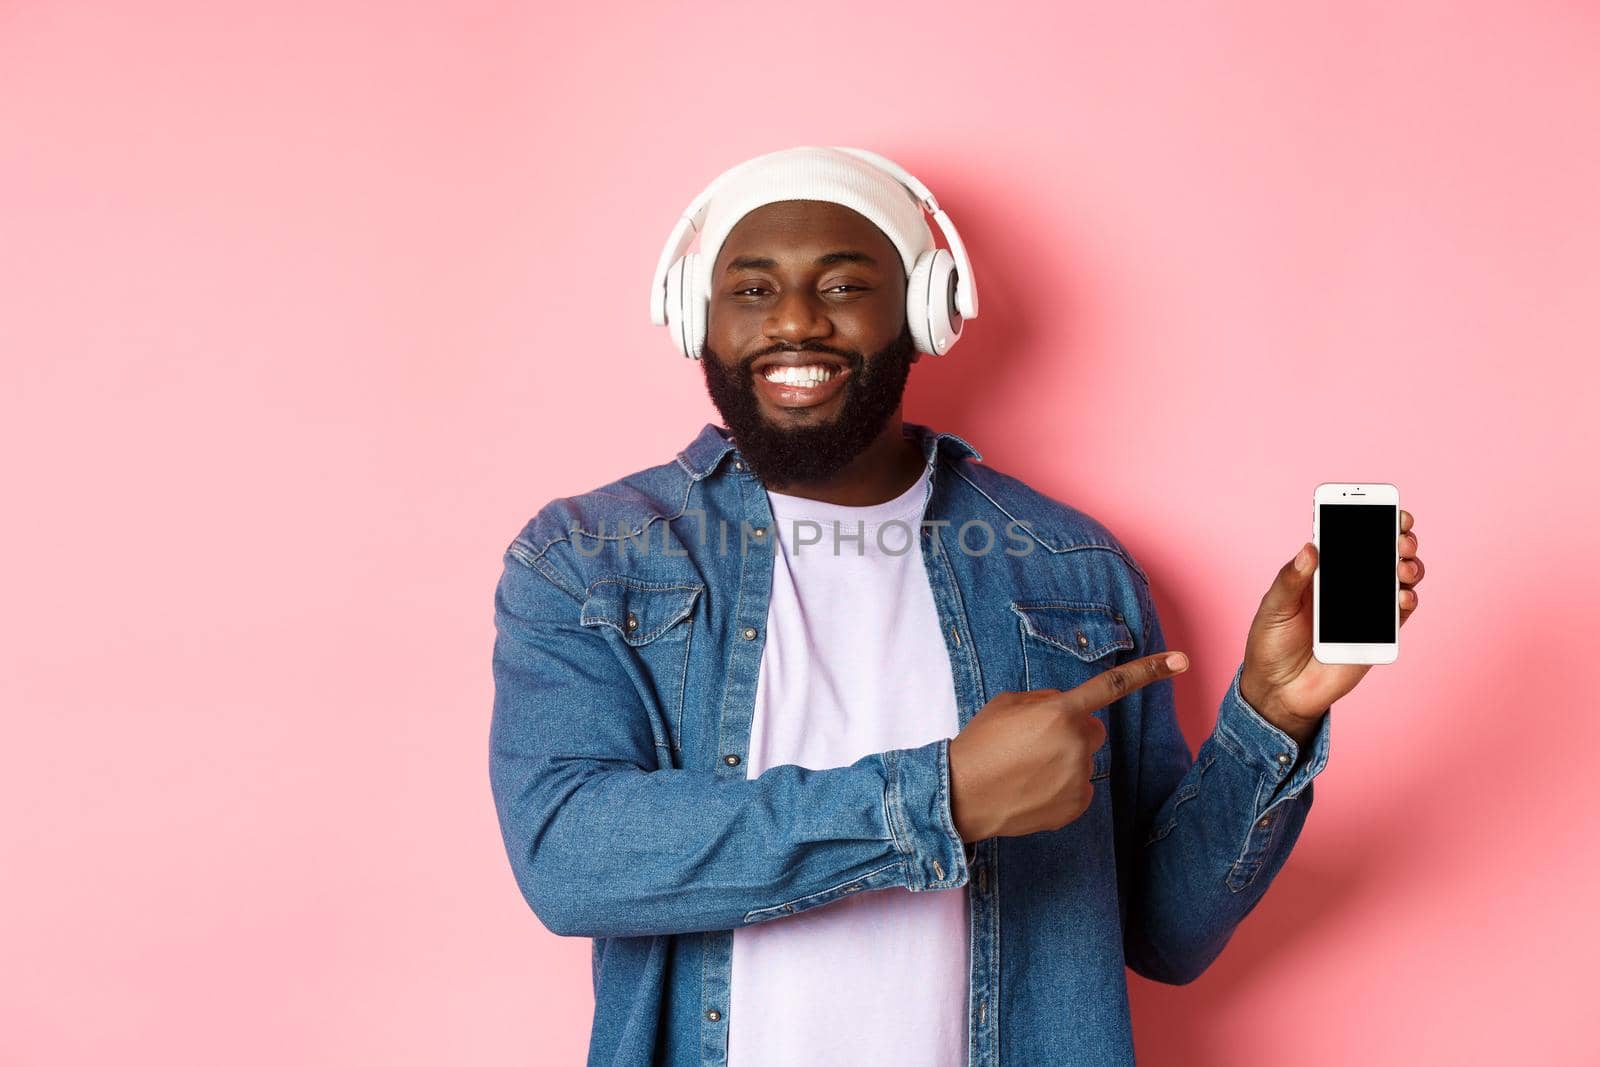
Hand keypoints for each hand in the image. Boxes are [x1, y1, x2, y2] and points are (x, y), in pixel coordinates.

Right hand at [948, 651, 1190, 841]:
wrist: (961, 795)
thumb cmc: (980, 744)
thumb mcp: (1007, 704)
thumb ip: (1045, 701)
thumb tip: (1064, 708)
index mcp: (1060, 711)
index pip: (1112, 685)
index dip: (1149, 671)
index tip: (1181, 661)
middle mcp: (1077, 742)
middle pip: (1093, 730)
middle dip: (1072, 732)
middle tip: (1034, 743)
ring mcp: (1079, 776)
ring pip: (1084, 760)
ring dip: (1064, 760)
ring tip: (1025, 770)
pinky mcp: (1076, 805)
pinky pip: (1079, 788)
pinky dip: (1061, 787)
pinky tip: (1032, 789)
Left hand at [1240, 509, 1426, 746]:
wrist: (1279, 690)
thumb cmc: (1270, 643)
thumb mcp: (1274, 608)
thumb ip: (1292, 579)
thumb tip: (1311, 547)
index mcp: (1321, 571)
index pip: (1350, 538)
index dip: (1372, 520)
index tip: (1389, 508)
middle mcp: (1347, 585)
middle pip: (1383, 554)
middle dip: (1400, 540)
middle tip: (1401, 538)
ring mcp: (1364, 609)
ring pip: (1398, 580)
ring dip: (1409, 567)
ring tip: (1403, 567)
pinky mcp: (1375, 635)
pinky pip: (1398, 614)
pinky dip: (1406, 601)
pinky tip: (1402, 596)